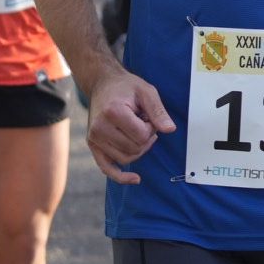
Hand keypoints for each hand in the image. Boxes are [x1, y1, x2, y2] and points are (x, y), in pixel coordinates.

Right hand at [85, 68, 175, 183]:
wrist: (103, 84)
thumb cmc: (126, 87)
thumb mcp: (147, 91)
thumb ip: (158, 111)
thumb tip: (170, 130)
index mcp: (113, 112)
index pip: (142, 135)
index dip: (151, 127)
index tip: (147, 115)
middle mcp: (100, 128)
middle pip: (135, 148)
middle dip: (145, 137)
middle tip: (143, 121)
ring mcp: (94, 138)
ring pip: (126, 158)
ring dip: (138, 148)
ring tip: (135, 129)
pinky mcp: (93, 145)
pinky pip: (107, 168)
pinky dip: (120, 177)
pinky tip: (135, 179)